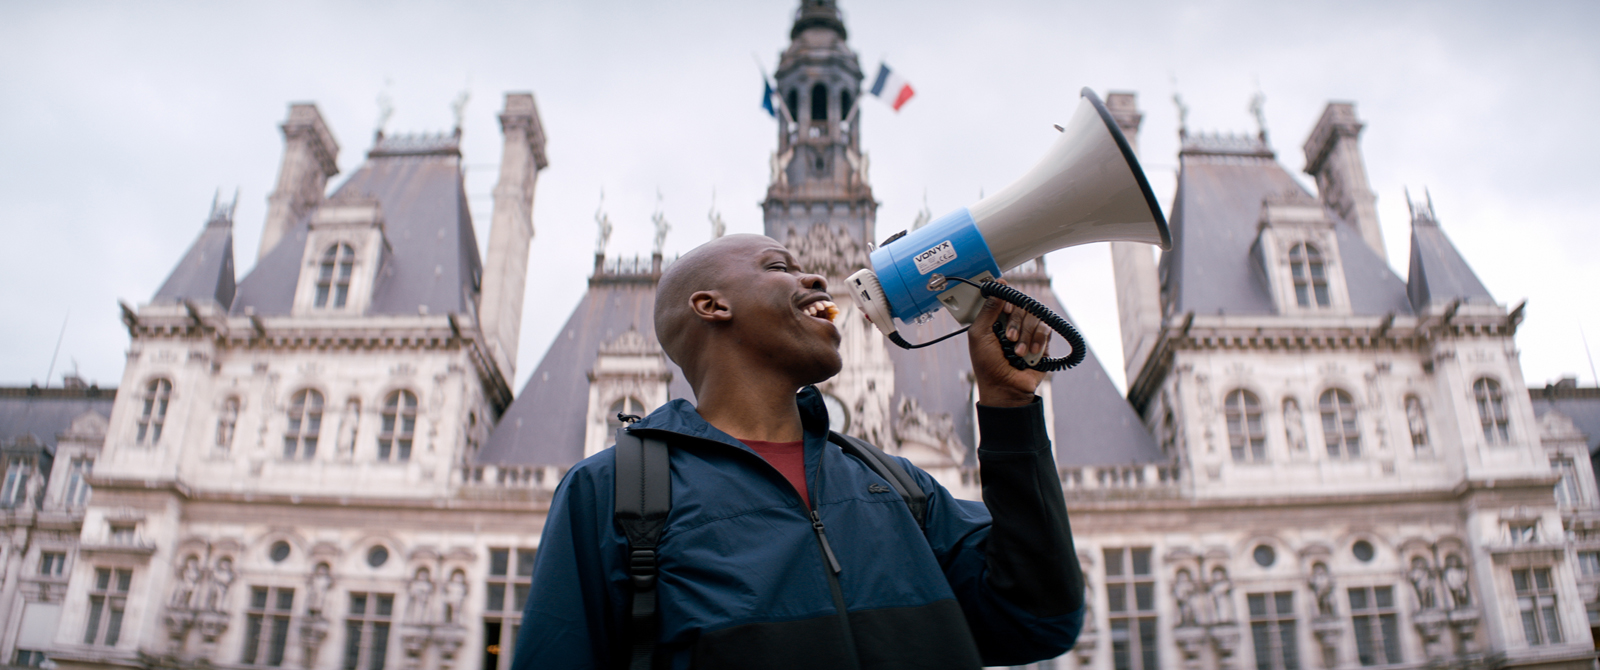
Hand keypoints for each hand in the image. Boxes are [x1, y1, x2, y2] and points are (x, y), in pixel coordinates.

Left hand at [967, 280, 1049, 406]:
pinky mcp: (1041, 342)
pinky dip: (1037, 340)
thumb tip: (998, 287)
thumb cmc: (988, 366)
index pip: (1006, 298)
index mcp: (996, 320)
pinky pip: (1045, 329)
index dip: (1007, 300)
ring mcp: (1028, 332)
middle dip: (1016, 322)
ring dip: (1026, 335)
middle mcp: (1013, 323)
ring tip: (1018, 352)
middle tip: (1009, 338)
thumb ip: (987, 310)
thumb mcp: (979, 335)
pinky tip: (1030, 353)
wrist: (1006, 388)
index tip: (1005, 309)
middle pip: (1022, 305)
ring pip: (1034, 317)